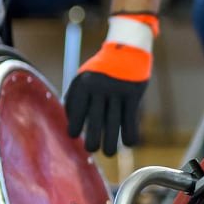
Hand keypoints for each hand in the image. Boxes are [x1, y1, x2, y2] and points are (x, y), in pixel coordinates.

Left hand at [64, 13, 156, 155]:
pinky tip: (129, 143)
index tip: (74, 136)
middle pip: (95, 119)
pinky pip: (130, 117)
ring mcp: (117, 91)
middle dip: (92, 138)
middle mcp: (99, 88)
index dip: (74, 124)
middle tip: (92, 150)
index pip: (76, 109)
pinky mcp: (133, 94)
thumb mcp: (85, 76)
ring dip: (111, 140)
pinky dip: (130, 132)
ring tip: (109, 153)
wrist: (127, 49)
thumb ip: (77, 96)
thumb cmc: (103, 68)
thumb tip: (71, 122)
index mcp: (84, 83)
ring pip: (113, 121)